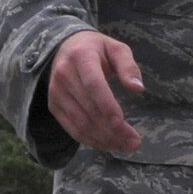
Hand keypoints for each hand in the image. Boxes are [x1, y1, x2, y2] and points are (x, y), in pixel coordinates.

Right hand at [47, 30, 143, 152]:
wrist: (65, 48)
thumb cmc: (97, 50)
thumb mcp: (116, 49)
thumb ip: (129, 66)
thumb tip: (138, 88)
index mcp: (81, 57)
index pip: (93, 85)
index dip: (107, 106)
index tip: (122, 123)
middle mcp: (64, 75)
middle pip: (89, 109)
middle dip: (113, 130)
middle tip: (135, 142)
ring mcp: (56, 92)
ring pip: (81, 123)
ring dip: (105, 139)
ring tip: (127, 146)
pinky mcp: (54, 105)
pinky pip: (72, 129)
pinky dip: (92, 140)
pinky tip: (110, 144)